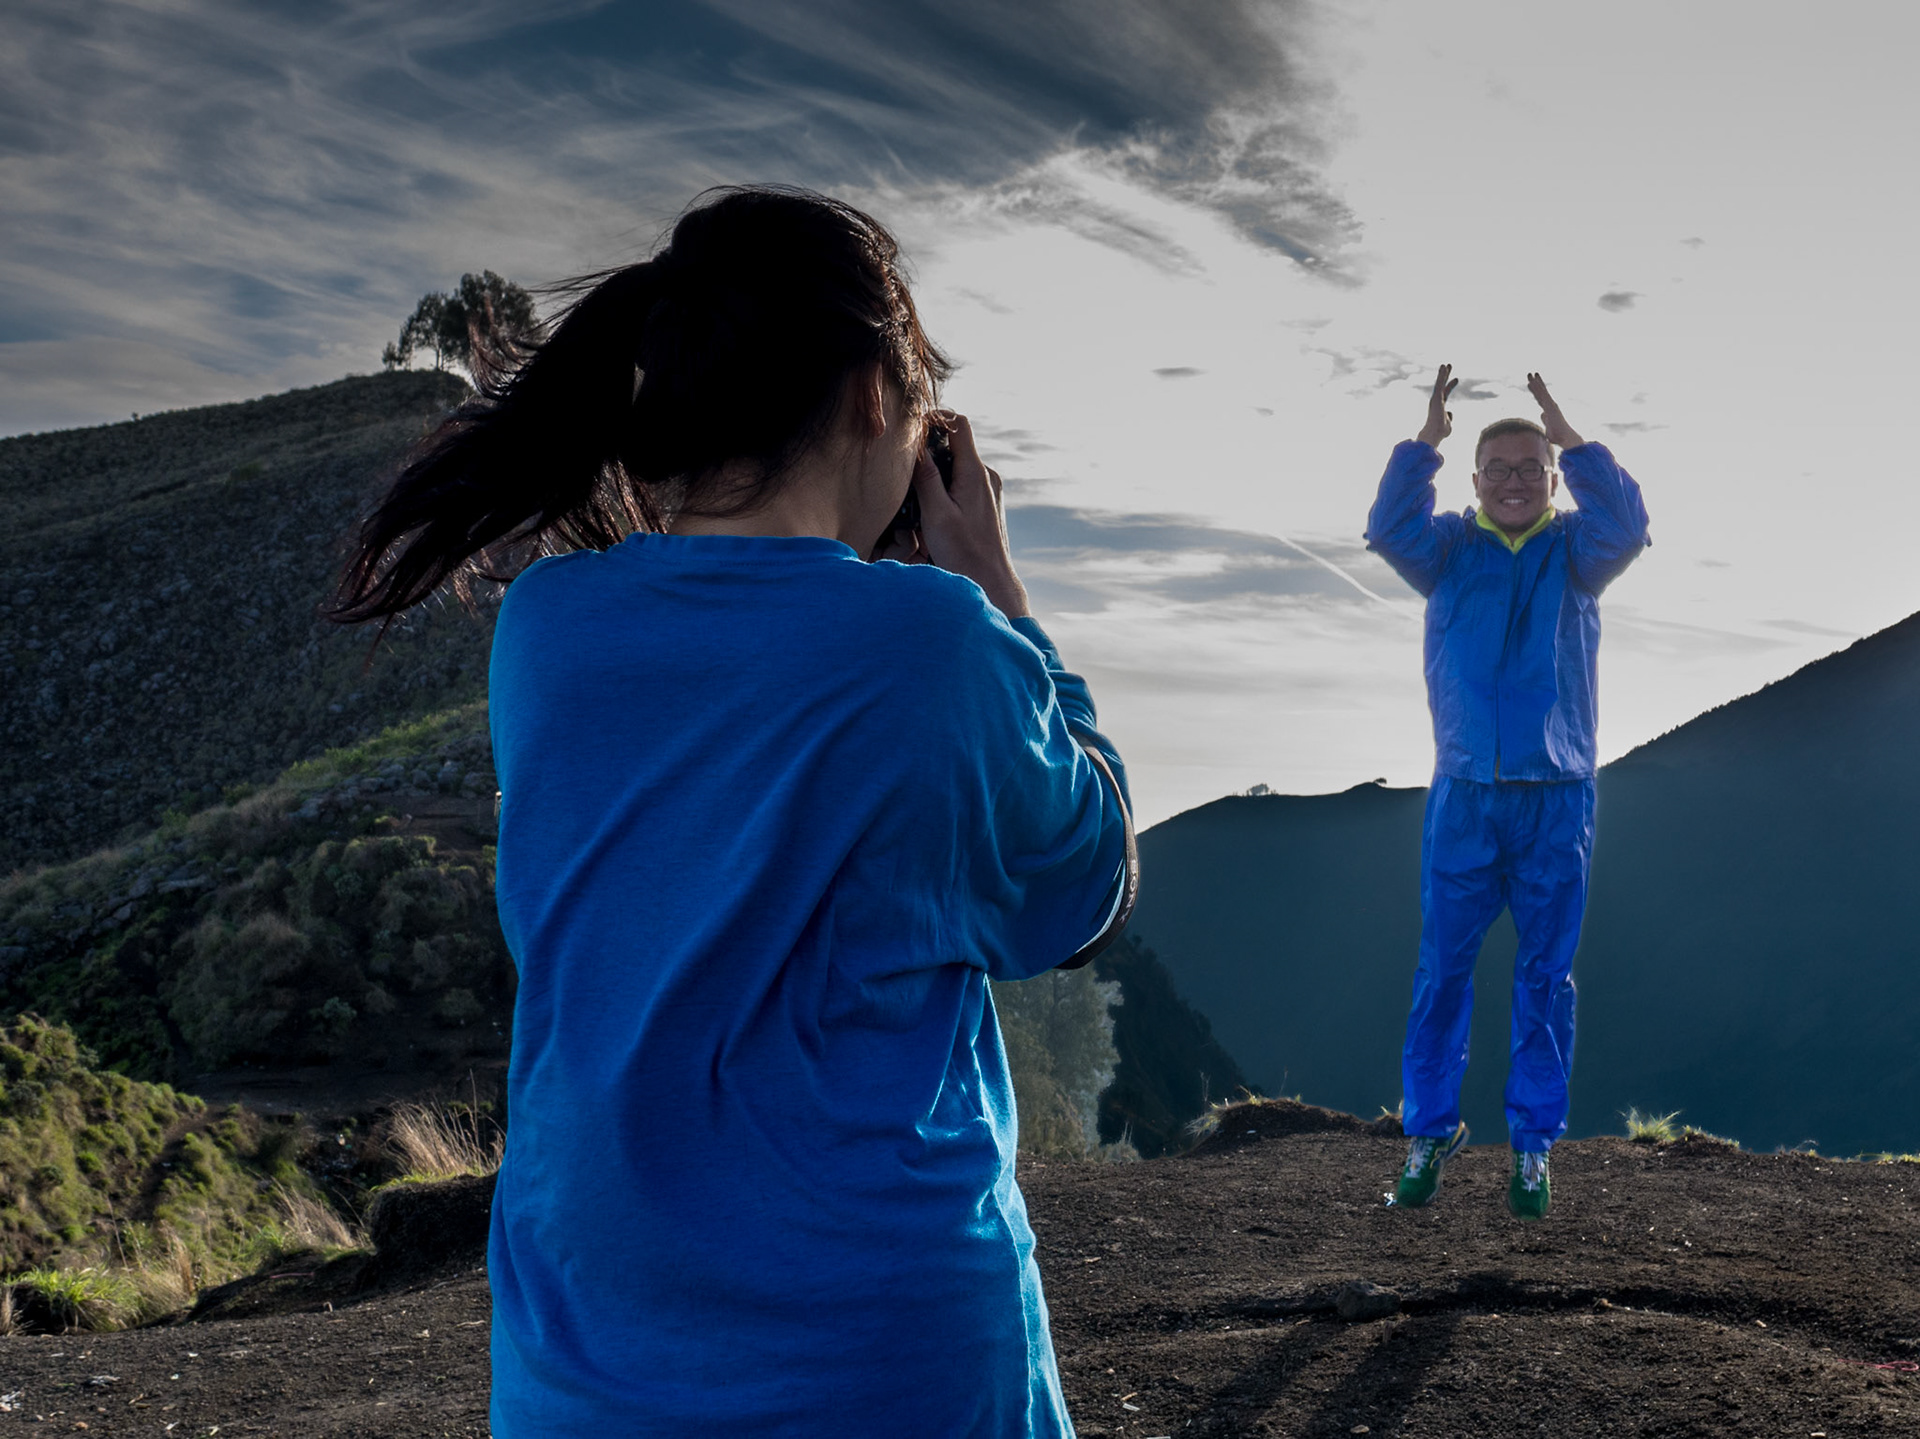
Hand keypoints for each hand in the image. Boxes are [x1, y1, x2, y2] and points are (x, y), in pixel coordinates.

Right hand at [912, 412, 1030, 618]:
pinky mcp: (987, 503)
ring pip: (958, 465)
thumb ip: (925, 478)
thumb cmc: (964, 553)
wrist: (992, 582)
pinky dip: (946, 487)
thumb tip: (914, 446)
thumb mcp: (936, 515)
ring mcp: (989, 490)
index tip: (913, 427)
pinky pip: (963, 482)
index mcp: (975, 473)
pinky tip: (933, 509)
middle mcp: (986, 476)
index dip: (935, 418)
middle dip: (931, 449)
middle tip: (906, 466)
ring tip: (918, 494)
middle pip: (956, 444)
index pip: (959, 424)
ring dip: (937, 472)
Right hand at [1416, 365, 1457, 447]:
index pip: (1446, 393)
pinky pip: (1440, 383)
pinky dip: (1442, 375)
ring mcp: (1436, 399)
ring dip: (1443, 373)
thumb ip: (1450, 418)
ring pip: (1440, 383)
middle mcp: (1436, 401)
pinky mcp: (1436, 397)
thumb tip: (1450, 413)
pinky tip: (1444, 367)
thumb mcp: (1448, 425)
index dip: (1451, 385)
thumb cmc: (1440, 432)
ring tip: (1446, 364)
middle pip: (1442, 385)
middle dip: (1446, 375)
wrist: (1434, 434)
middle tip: (1448, 365)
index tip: (1457, 378)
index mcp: (1439, 407)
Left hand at [1528, 372, 1584, 448]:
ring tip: (1530, 374)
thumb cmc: (1558, 436)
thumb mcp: (1548, 427)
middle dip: (1535, 383)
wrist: (1566, 438)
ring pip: (1541, 391)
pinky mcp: (1550, 406)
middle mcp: (1550, 405)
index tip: (1530, 384)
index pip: (1540, 399)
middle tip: (1530, 374)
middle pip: (1541, 392)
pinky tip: (1532, 382)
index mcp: (1548, 410)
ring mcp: (1550, 405)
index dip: (1535, 391)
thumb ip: (1545, 420)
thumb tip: (1542, 414)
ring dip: (1535, 382)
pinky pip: (1542, 395)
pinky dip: (1537, 388)